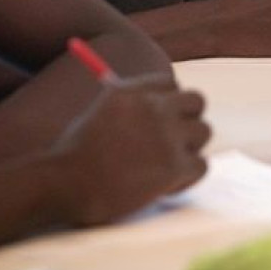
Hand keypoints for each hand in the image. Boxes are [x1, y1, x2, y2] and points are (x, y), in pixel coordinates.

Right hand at [54, 76, 209, 224]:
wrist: (66, 184)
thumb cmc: (73, 156)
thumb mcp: (97, 113)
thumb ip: (128, 107)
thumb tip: (158, 107)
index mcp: (131, 89)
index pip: (171, 83)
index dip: (169, 102)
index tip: (162, 118)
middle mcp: (153, 106)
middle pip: (197, 101)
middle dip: (189, 119)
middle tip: (177, 139)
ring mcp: (166, 135)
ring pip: (204, 132)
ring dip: (189, 149)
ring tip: (164, 167)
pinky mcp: (175, 166)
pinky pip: (202, 165)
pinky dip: (188, 177)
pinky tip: (165, 187)